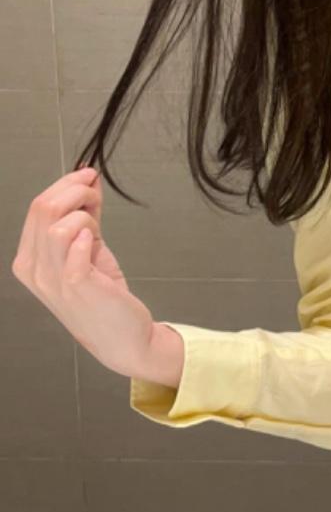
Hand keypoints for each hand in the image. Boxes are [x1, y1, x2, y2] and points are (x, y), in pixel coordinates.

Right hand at [11, 167, 158, 379]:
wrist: (121, 336)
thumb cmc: (102, 294)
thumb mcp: (88, 246)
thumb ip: (84, 214)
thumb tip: (87, 177)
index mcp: (29, 259)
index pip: (36, 207)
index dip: (65, 183)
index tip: (88, 176)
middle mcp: (35, 270)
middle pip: (43, 208)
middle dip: (76, 189)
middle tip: (96, 194)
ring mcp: (53, 280)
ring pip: (58, 223)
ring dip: (85, 212)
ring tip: (96, 227)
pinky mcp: (77, 285)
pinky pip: (74, 246)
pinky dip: (87, 235)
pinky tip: (93, 242)